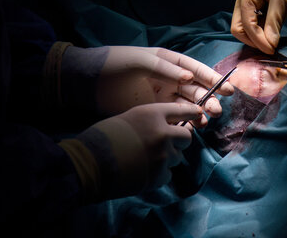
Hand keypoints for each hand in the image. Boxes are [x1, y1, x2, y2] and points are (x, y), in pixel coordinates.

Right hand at [60, 102, 201, 200]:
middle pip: (187, 138)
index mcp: (154, 114)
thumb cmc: (103, 137)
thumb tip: (169, 128)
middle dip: (179, 142)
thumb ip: (152, 121)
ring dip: (167, 159)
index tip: (197, 114)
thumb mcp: (129, 117)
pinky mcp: (159, 176)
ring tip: (145, 159)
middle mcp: (163, 133)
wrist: (88, 164)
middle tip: (165, 145)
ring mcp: (163, 156)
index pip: (183, 111)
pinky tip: (142, 171)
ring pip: (178, 157)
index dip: (191, 113)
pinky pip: (168, 174)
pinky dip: (158, 175)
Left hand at [96, 46, 233, 127]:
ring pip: (188, 105)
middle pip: (196, 90)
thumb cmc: (116, 64)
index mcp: (170, 63)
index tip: (227, 89)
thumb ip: (166, 69)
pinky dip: (186, 122)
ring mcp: (163, 97)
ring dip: (200, 112)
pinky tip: (193, 127)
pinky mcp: (155, 112)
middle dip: (209, 99)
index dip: (212, 79)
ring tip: (206, 120)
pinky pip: (175, 117)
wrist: (89, 82)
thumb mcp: (142, 61)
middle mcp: (171, 80)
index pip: (196, 70)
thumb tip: (189, 78)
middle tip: (216, 110)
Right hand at [231, 0, 286, 53]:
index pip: (245, 23)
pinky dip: (261, 32)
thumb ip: (273, 23)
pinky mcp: (259, 7)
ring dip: (256, 37)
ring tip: (272, 43)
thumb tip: (269, 45)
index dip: (257, 39)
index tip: (271, 49)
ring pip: (245, 27)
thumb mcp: (283, 1)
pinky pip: (254, 24)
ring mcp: (250, 3)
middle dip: (252, 40)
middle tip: (270, 48)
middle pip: (239, 27)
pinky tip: (272, 36)